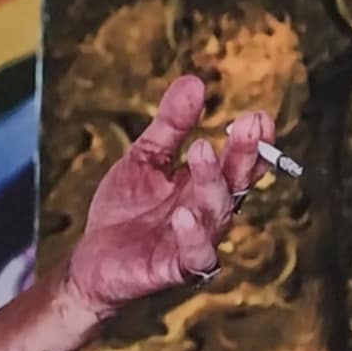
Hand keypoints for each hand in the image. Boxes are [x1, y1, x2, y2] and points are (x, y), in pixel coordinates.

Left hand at [62, 76, 271, 315]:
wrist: (92, 258)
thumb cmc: (125, 209)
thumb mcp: (145, 157)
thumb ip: (170, 124)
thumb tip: (194, 81)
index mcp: (206, 187)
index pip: (240, 165)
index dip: (254, 144)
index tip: (259, 117)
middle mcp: (209, 215)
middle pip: (235, 185)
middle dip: (243, 155)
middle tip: (245, 126)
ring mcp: (196, 243)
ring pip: (217, 215)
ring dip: (212, 183)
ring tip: (201, 152)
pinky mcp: (176, 269)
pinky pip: (196, 257)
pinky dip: (193, 237)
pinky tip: (182, 214)